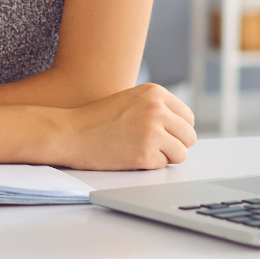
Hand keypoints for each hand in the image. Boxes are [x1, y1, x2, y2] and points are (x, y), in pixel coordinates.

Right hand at [58, 83, 196, 169]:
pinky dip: (149, 165)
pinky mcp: (144, 154)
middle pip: (189, 136)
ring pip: (181, 153)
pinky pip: (163, 165)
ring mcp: (152, 132)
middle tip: (155, 147)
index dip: (177, 130)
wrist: (70, 133)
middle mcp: (157, 109)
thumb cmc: (98, 119)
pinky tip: (131, 156)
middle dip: (175, 145)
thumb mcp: (132, 99)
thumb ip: (157, 108)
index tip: (164, 135)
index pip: (188, 117)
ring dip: (165, 157)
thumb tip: (184, 127)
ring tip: (143, 151)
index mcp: (155, 93)